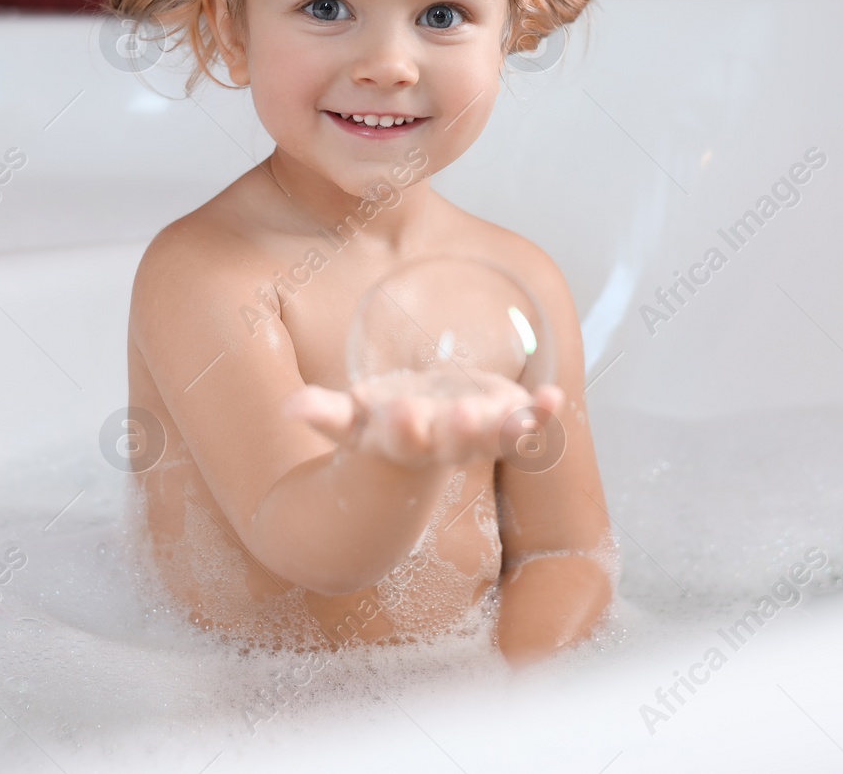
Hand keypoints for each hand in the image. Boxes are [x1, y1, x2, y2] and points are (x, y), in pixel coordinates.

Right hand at [283, 369, 564, 468]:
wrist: (422, 440)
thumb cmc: (379, 424)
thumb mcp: (349, 421)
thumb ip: (322, 413)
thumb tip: (289, 407)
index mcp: (402, 443)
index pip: (402, 441)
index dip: (403, 429)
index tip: (402, 413)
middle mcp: (443, 445)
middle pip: (452, 443)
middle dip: (458, 430)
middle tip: (462, 413)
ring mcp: (478, 437)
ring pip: (497, 438)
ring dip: (511, 429)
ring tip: (526, 416)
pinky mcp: (505, 423)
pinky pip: (528, 424)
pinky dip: (542, 414)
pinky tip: (553, 397)